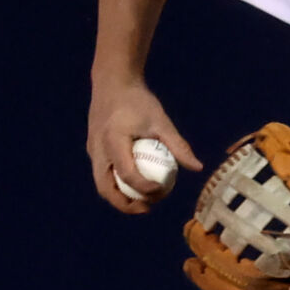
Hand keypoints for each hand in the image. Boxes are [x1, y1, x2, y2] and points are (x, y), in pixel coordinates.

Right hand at [86, 83, 201, 213]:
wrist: (113, 82)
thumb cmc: (139, 100)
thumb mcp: (161, 121)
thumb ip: (178, 146)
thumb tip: (198, 168)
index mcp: (114, 140)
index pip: (128, 174)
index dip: (145, 189)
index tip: (161, 191)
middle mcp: (98, 148)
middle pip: (107, 188)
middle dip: (126, 204)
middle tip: (148, 208)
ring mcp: (92, 150)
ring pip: (102, 184)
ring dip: (120, 197)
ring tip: (142, 201)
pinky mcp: (92, 149)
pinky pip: (102, 174)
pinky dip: (117, 184)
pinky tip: (135, 185)